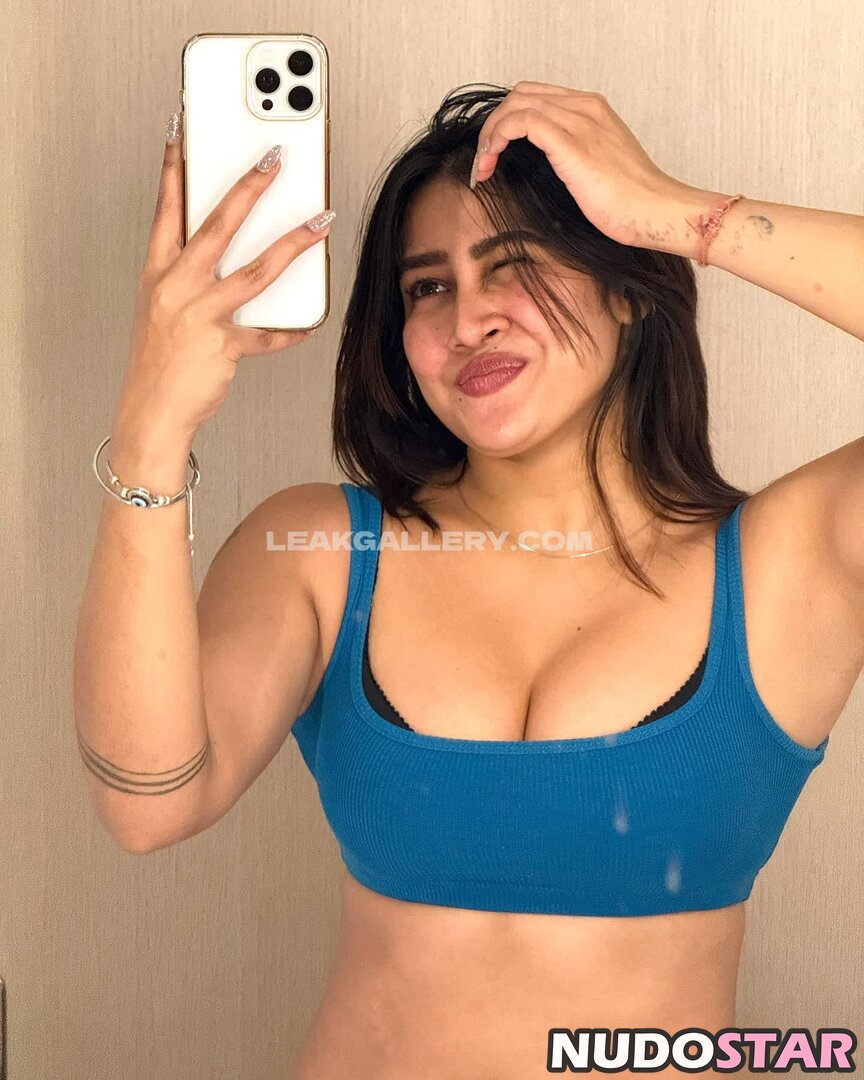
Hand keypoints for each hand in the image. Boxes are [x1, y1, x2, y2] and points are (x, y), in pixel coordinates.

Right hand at [116, 115, 332, 443]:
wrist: (152, 410)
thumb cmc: (160, 360)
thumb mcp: (161, 307)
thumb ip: (187, 276)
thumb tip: (226, 253)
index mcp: (158, 272)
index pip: (166, 209)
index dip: (176, 169)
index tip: (184, 132)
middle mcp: (177, 287)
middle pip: (217, 226)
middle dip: (249, 188)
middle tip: (274, 160)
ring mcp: (200, 315)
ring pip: (254, 271)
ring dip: (292, 243)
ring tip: (319, 222)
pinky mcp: (223, 345)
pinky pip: (268, 333)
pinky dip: (291, 329)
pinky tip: (309, 323)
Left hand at [471, 81, 689, 251]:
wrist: (656, 212)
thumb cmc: (631, 203)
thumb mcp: (597, 171)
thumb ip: (572, 159)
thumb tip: (543, 172)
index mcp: (592, 110)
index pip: (536, 97)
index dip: (508, 122)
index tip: (495, 157)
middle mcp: (585, 107)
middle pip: (521, 94)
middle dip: (494, 125)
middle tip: (484, 162)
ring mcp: (580, 121)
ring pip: (516, 104)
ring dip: (490, 135)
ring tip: (483, 168)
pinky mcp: (571, 142)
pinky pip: (522, 122)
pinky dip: (498, 139)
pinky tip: (491, 163)